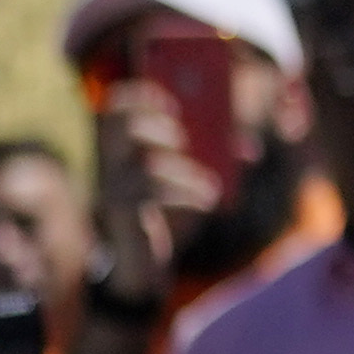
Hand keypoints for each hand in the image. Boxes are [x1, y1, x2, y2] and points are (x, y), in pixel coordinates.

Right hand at [81, 79, 227, 306]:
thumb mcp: (186, 173)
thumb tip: (247, 149)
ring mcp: (109, 184)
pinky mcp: (120, 211)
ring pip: (145, 164)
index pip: (115, 104)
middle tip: (183, 141)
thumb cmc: (165, 206)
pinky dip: (184, 192)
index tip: (172, 103)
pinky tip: (206, 200)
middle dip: (157, 126)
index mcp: (120, 141)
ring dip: (184, 171)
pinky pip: (150, 193)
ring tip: (209, 186)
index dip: (140, 96)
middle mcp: (106, 159)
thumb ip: (211, 155)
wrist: (142, 258)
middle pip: (119, 125)